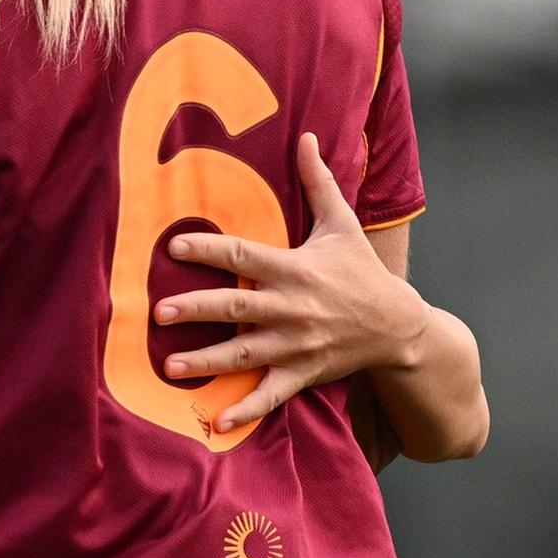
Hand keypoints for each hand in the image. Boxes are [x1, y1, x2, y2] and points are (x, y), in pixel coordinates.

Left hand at [158, 132, 429, 434]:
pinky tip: (215, 423)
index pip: (246, 256)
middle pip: (238, 307)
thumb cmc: (361, 272)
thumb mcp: (342, 226)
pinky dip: (245, 410)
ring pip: (245, 354)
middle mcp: (294, 308)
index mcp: (297, 269)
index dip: (211, 249)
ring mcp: (297, 345)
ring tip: (170, 367)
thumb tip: (308, 134)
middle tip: (159, 311)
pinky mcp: (303, 374)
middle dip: (199, 309)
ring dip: (207, 361)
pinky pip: (271, 395)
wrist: (399, 328)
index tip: (174, 245)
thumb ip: (319, 182)